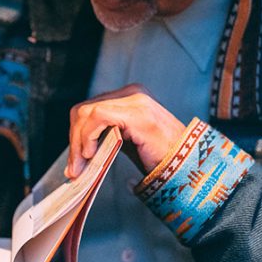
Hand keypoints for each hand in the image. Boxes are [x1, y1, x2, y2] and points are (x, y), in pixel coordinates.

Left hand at [66, 83, 185, 177]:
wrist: (188, 165)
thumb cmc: (160, 158)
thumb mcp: (126, 144)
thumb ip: (104, 140)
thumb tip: (76, 156)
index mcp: (128, 97)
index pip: (89, 109)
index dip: (76, 135)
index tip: (75, 162)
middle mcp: (132, 93)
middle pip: (84, 110)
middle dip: (74, 140)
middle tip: (74, 168)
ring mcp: (135, 100)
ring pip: (87, 113)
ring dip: (78, 142)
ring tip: (81, 165)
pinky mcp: (137, 113)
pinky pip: (98, 117)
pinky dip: (88, 136)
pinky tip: (90, 154)